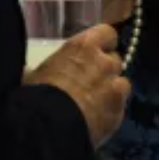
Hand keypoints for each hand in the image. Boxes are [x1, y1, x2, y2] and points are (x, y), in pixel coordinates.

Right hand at [28, 25, 129, 146]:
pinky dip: (111, 111)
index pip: (107, 33)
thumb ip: (51, 67)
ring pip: (122, 84)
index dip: (103, 43)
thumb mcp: (37, 72)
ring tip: (96, 103)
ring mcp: (115, 88)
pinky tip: (98, 120)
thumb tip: (38, 71)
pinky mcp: (119, 113)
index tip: (95, 52)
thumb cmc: (36, 94)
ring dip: (112, 90)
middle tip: (90, 82)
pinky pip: (120, 108)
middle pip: (114, 60)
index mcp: (84, 46)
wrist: (48, 126)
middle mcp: (104, 62)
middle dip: (105, 69)